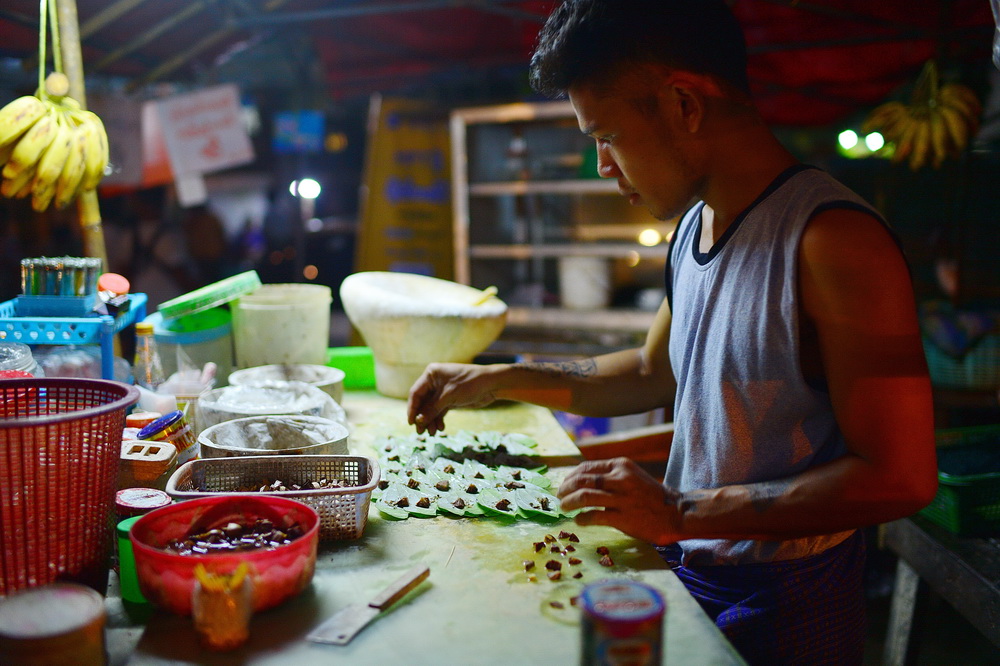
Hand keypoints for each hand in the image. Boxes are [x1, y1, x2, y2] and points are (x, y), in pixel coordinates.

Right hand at [407, 362, 500, 433]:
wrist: (492, 385)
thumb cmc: (470, 384)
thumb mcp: (449, 397)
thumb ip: (432, 409)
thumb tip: (418, 422)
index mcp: (431, 374)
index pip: (416, 393)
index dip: (412, 408)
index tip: (411, 423)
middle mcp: (434, 382)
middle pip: (422, 402)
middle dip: (422, 417)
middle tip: (420, 432)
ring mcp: (442, 391)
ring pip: (431, 408)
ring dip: (430, 420)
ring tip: (432, 433)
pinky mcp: (450, 399)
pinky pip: (439, 410)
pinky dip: (438, 419)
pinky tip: (440, 428)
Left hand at [557, 457, 684, 545]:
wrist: (677, 512)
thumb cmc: (651, 496)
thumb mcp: (631, 476)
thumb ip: (610, 476)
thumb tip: (580, 482)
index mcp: (621, 465)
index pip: (586, 467)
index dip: (570, 477)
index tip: (563, 485)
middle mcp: (620, 478)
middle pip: (581, 480)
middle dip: (565, 489)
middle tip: (559, 497)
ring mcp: (622, 498)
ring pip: (584, 496)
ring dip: (569, 502)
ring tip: (564, 508)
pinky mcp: (623, 517)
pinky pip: (594, 516)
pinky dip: (582, 518)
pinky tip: (579, 520)